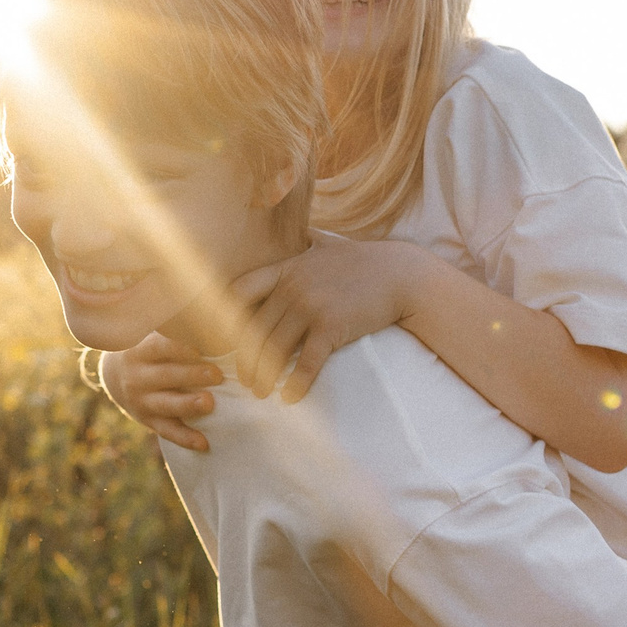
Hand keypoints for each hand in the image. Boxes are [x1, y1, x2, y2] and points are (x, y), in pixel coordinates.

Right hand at [99, 332, 222, 450]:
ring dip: (188, 405)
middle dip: (191, 375)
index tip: (200, 348)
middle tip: (217, 375)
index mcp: (139, 351)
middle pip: (165, 376)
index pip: (159, 348)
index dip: (179, 347)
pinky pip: (167, 431)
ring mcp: (141, 401)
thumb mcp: (151, 333)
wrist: (115, 375)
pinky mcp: (148, 421)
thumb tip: (207, 304)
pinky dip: (185, 438)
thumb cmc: (147, 347)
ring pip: (166, 405)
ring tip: (210, 404)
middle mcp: (137, 377)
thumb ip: (174, 325)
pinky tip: (204, 443)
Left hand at [226, 239, 430, 402]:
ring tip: (259, 392)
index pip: (240, 292)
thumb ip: (308, 240)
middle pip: (253, 329)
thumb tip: (303, 229)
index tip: (225, 338)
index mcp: (286, 269)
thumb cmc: (365, 261)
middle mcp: (293, 287)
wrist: (401, 274)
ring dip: (262, 376)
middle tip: (242, 377)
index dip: (226, 317)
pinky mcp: (331, 327)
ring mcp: (311, 307)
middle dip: (244, 359)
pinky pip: (305, 362)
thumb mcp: (329, 244)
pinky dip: (295, 384)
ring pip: (273, 349)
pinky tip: (289, 397)